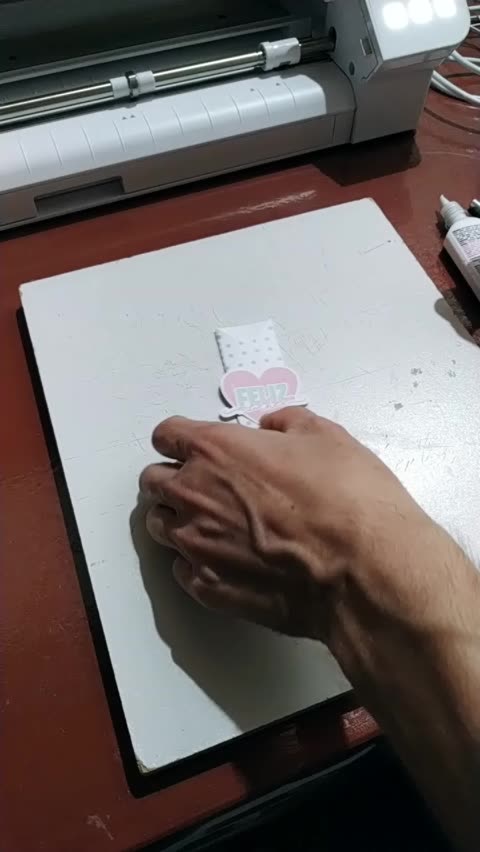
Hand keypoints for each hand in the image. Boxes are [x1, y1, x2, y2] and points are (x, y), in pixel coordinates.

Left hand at [139, 407, 424, 641]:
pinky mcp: (209, 589)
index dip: (182, 438)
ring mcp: (197, 546)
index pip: (166, 434)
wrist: (364, 571)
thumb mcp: (327, 438)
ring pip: (160, 526)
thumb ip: (288, 423)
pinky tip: (229, 561)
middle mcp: (194, 495)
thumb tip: (272, 426)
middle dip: (174, 478)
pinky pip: (182, 571)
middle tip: (208, 484)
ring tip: (215, 525)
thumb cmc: (349, 499)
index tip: (198, 446)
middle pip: (153, 481)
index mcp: (216, 450)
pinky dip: (197, 562)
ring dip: (179, 519)